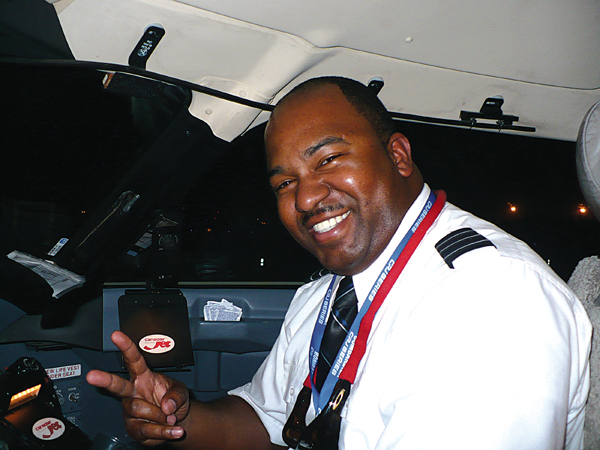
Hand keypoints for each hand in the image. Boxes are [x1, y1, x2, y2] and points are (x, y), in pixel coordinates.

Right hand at [86, 331, 190, 445]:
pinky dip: (163, 431)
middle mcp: (134, 392)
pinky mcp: (133, 428)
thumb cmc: (174, 401)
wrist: (176, 422)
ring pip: (138, 409)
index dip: (126, 347)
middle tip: (92, 375)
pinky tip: (171, 430)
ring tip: (169, 417)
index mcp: (144, 377)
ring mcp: (131, 411)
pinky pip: (146, 429)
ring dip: (159, 415)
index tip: (116, 335)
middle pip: (118, 385)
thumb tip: (166, 406)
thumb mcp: (182, 392)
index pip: (134, 360)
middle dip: (104, 379)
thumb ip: (176, 395)